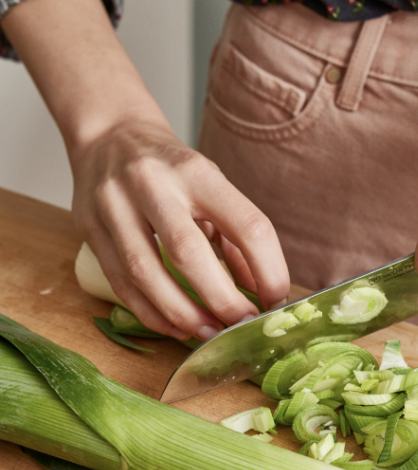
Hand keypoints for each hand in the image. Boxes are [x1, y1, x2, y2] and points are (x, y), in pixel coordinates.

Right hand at [70, 118, 289, 340]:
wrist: (109, 135)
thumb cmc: (170, 168)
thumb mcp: (213, 187)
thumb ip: (237, 238)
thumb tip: (262, 292)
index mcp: (197, 171)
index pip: (247, 225)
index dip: (269, 270)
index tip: (275, 299)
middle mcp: (153, 184)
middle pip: (189, 254)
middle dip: (221, 301)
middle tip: (242, 326)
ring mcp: (114, 205)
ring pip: (146, 274)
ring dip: (183, 315)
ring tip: (209, 333)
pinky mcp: (90, 228)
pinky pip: (121, 284)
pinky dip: (151, 313)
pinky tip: (175, 326)